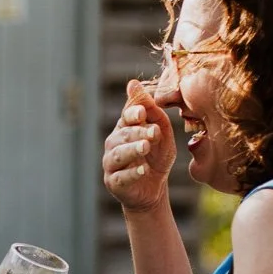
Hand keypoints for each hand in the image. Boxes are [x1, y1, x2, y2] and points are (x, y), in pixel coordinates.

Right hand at [103, 79, 175, 212]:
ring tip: (146, 148)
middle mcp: (114, 143)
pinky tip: (143, 171)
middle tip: (153, 132)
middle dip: (137, 132)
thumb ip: (152, 112)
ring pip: (118, 154)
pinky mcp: (114, 182)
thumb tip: (133, 83)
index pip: (126, 117)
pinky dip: (131, 173)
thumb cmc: (156, 158)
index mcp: (125, 128)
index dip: (132, 114)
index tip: (143, 112)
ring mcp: (112, 163)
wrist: (153, 189)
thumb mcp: (161, 133)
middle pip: (122, 135)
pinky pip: (120, 177)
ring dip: (132, 150)